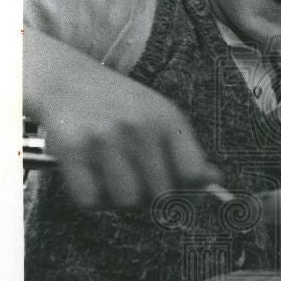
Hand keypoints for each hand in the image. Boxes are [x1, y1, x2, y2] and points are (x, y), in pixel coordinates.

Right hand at [25, 29, 219, 208]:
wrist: (65, 78)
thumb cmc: (118, 105)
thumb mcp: (158, 116)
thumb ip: (187, 151)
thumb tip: (215, 182)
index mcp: (166, 118)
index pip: (192, 174)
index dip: (187, 192)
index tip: (176, 194)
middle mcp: (138, 127)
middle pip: (160, 195)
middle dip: (149, 198)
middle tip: (135, 182)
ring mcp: (105, 138)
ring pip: (126, 201)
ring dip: (118, 199)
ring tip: (110, 177)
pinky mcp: (72, 149)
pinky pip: (90, 200)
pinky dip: (90, 198)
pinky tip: (90, 178)